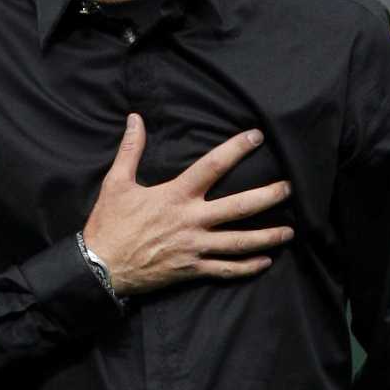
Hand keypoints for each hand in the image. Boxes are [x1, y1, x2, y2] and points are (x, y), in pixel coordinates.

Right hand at [82, 115, 292, 297]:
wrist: (100, 268)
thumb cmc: (109, 223)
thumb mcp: (116, 182)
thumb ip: (130, 149)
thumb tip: (135, 118)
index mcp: (176, 195)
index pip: (212, 166)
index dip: (236, 149)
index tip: (256, 137)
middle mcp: (191, 220)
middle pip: (238, 207)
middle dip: (267, 197)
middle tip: (289, 188)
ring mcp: (194, 248)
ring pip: (239, 242)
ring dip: (267, 236)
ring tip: (289, 231)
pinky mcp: (192, 270)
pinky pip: (226, 270)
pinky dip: (247, 267)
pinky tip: (265, 262)